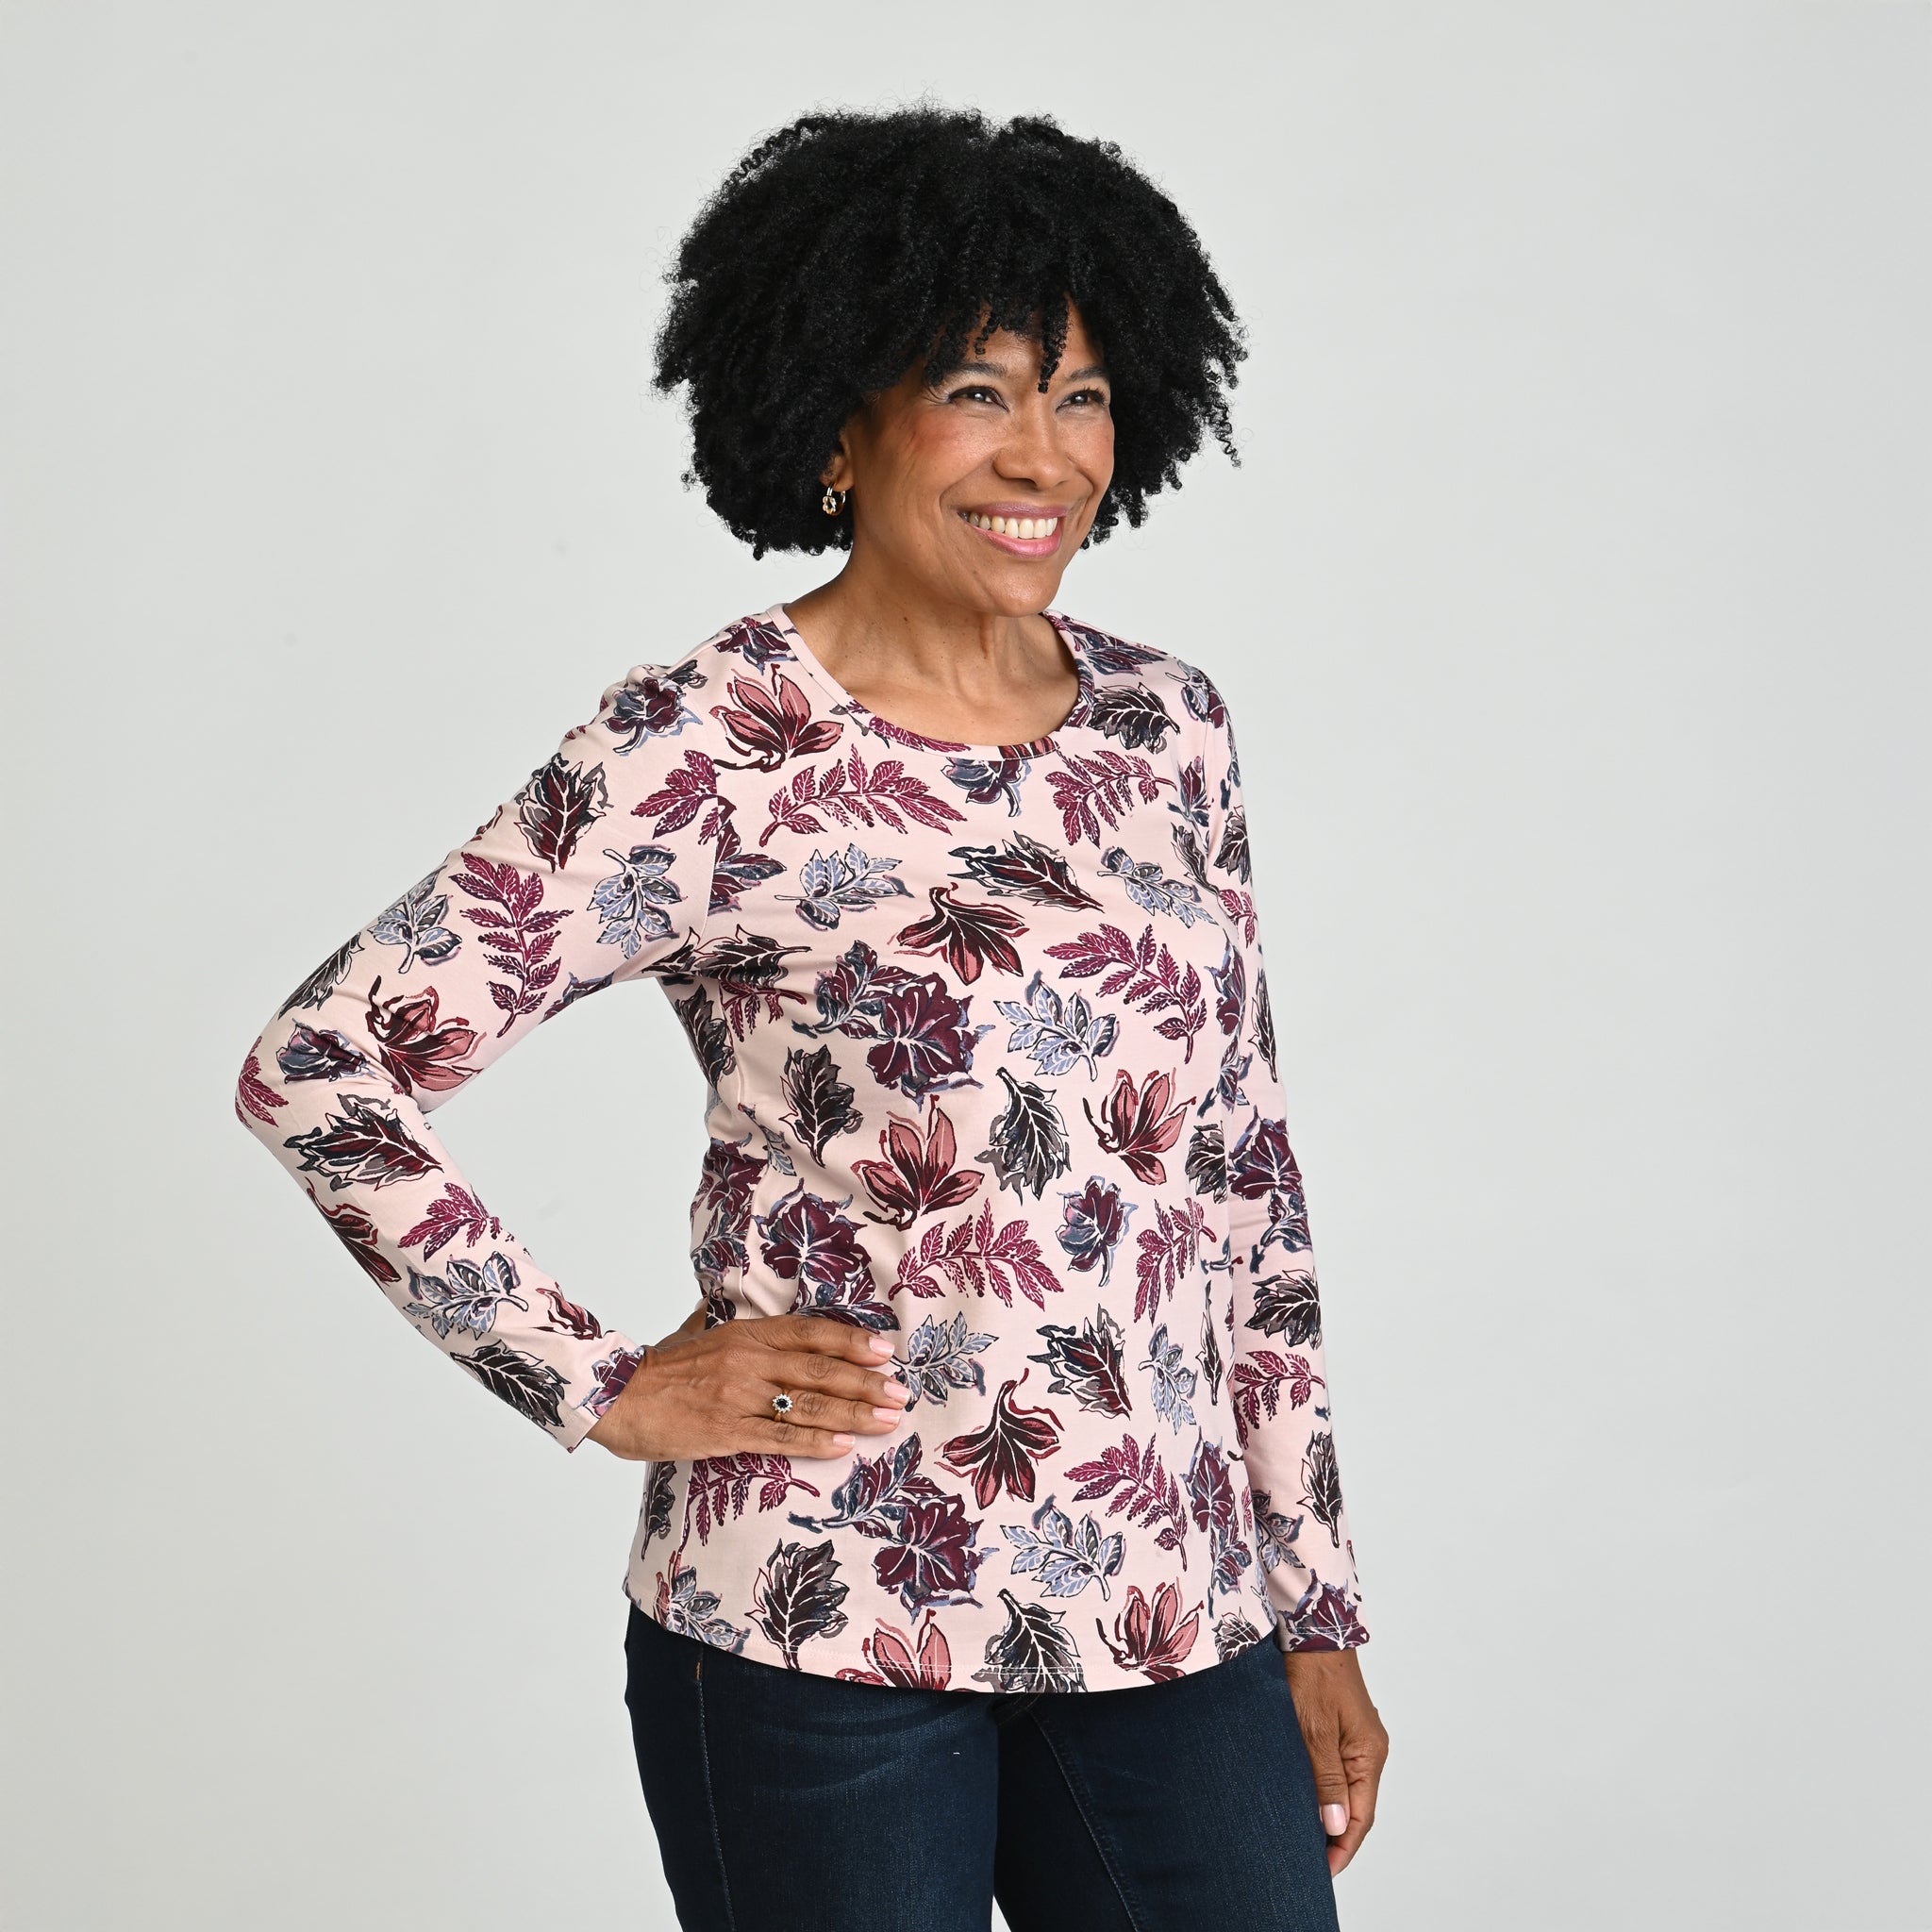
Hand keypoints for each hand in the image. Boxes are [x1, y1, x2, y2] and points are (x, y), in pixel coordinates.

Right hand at [585, 1304, 909, 1461]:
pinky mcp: (726, 1432)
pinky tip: (845, 1447)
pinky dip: (815, 1443)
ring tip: (887, 1420)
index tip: (884, 1350)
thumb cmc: (657, 1368)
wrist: (614, 1397)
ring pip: (808, 1405)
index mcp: (745, 1333)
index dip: (850, 1340)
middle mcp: (748, 1361)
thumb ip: (712, 1319)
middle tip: (900, 1392)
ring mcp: (739, 1397)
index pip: (810, 1332)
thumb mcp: (691, 1332)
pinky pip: (780, 1438)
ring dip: (854, 1413)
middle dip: (865, 1382)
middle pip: (819, 1370)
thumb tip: (713, 1299)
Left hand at [1284, 1647, 1388, 1876]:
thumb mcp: (1314, 1728)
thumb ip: (1325, 1777)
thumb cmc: (1312, 1673)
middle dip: (1333, 1838)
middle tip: (1304, 1863)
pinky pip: (1335, 1771)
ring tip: (1299, 1840)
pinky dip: (1321, 1790)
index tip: (1320, 1873)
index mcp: (1369, 1755)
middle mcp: (1369, 1751)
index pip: (1360, 1818)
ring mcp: (1356, 1740)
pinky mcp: (1341, 1729)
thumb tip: (1334, 1827)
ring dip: (1325, 1815)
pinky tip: (1302, 1800)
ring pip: (1344, 1790)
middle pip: (1355, 1808)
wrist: (1312, 1628)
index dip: (1341, 1848)